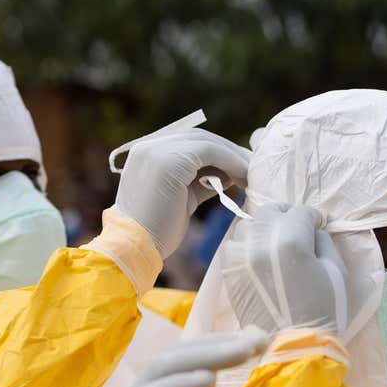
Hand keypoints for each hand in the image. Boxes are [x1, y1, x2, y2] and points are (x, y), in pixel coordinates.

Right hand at [108, 332, 266, 386]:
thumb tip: (220, 364)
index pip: (185, 354)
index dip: (218, 340)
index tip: (258, 334)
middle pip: (177, 354)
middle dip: (220, 343)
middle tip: (260, 339)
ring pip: (166, 366)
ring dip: (208, 354)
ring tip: (245, 349)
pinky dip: (180, 383)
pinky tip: (208, 376)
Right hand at [111, 127, 250, 256]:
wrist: (135, 248)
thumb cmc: (156, 232)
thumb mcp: (181, 198)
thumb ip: (200, 181)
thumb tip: (229, 174)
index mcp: (147, 154)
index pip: (188, 142)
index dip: (217, 151)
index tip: (240, 166)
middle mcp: (149, 146)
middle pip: (198, 138)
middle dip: (228, 151)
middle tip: (251, 167)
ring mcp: (157, 151)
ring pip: (205, 142)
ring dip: (233, 156)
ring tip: (251, 174)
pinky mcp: (169, 160)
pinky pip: (209, 151)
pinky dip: (230, 161)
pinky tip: (243, 176)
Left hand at [220, 204, 347, 336]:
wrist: (294, 348)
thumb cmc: (324, 311)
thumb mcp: (337, 272)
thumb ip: (324, 242)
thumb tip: (312, 230)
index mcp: (291, 241)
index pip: (301, 212)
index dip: (314, 217)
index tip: (318, 225)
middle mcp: (261, 243)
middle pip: (271, 212)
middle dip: (287, 217)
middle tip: (297, 229)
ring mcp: (241, 258)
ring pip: (249, 226)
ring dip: (265, 230)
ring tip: (276, 244)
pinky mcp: (230, 274)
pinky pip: (234, 247)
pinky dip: (247, 247)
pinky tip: (259, 259)